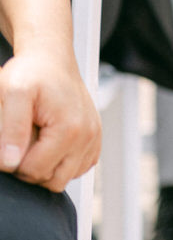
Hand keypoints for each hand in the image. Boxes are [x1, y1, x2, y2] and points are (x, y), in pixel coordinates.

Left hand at [0, 47, 100, 191]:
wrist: (52, 59)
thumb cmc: (33, 72)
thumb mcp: (13, 93)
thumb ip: (12, 129)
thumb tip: (10, 162)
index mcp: (69, 129)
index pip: (35, 171)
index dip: (14, 161)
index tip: (11, 138)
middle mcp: (87, 137)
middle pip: (52, 180)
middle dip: (31, 167)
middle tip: (23, 139)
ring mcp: (94, 139)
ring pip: (65, 178)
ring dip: (46, 165)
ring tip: (37, 139)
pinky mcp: (94, 140)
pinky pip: (77, 168)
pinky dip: (61, 162)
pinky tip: (50, 142)